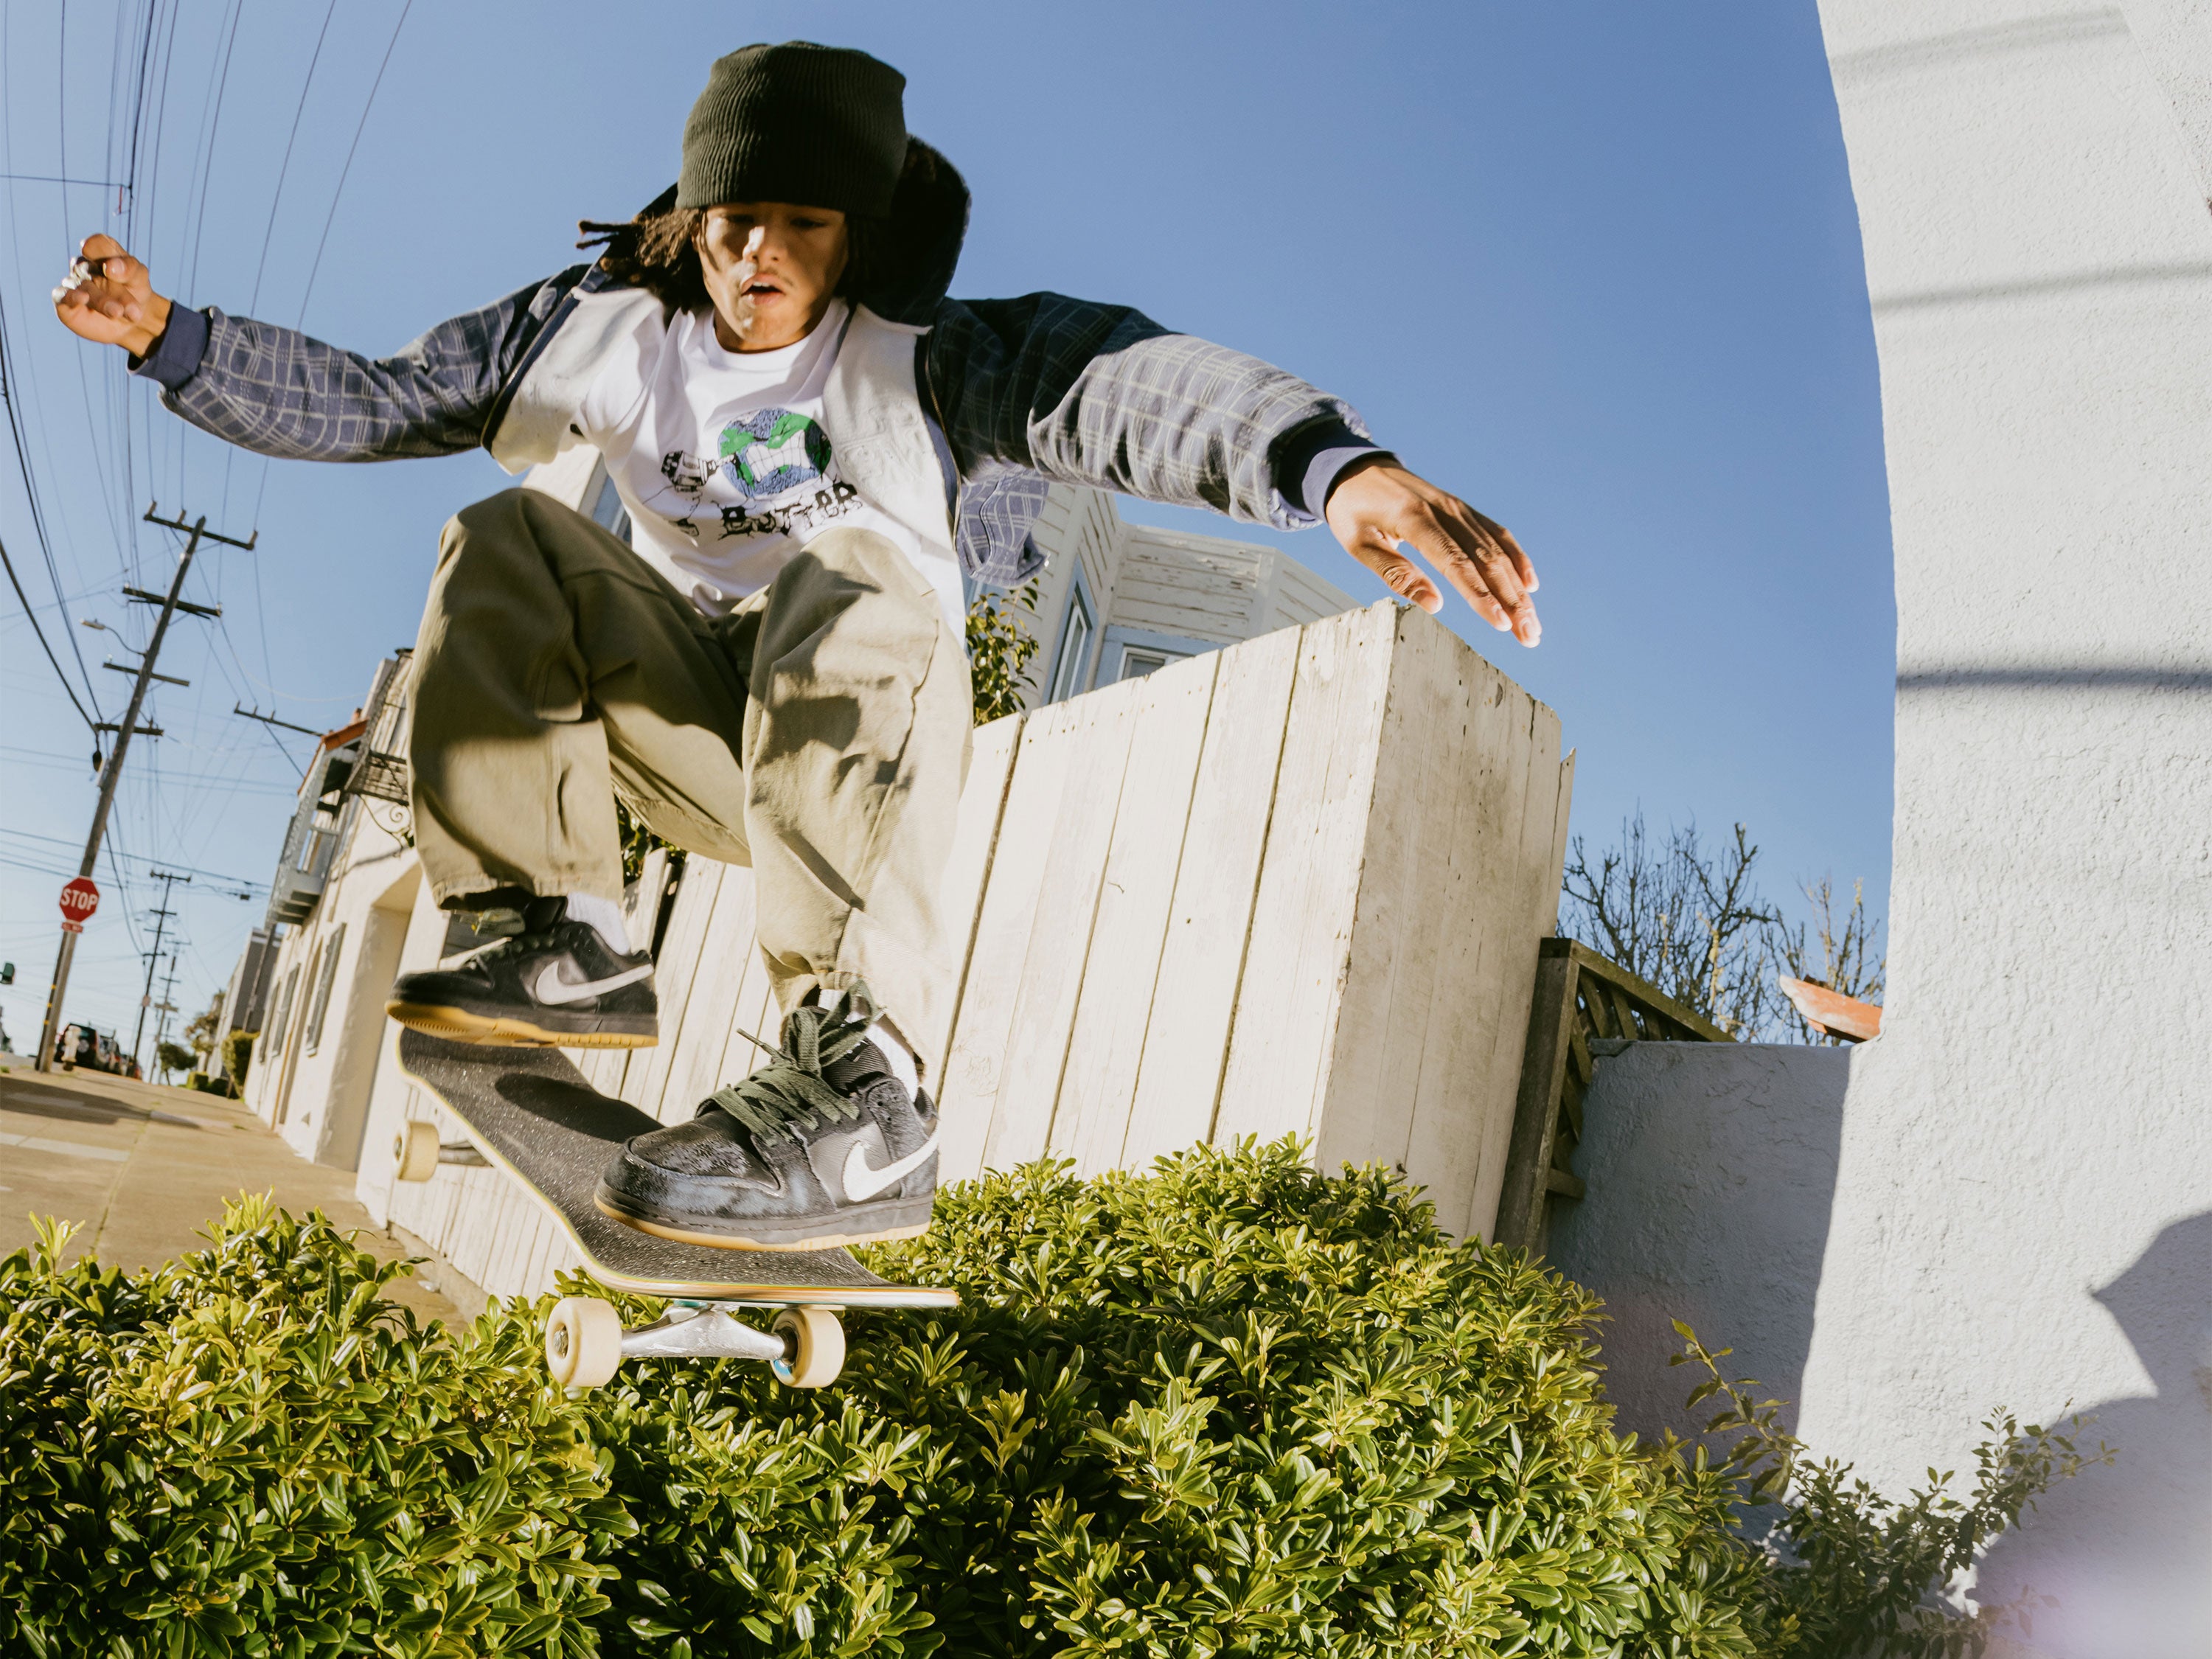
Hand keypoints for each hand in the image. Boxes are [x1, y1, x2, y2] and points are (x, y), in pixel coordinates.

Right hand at [52, 234, 171, 357]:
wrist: (131, 319)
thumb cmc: (134, 291)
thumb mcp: (139, 278)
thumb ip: (130, 269)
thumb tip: (110, 267)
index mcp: (101, 254)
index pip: (99, 244)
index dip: (104, 252)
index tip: (111, 268)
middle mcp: (83, 266)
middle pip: (91, 270)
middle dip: (115, 291)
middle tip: (133, 309)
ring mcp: (73, 283)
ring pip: (83, 287)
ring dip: (101, 300)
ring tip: (118, 312)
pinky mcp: (64, 301)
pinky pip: (62, 296)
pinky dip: (71, 297)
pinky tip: (82, 299)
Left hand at [1324, 457, 1540, 645]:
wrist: (1356, 469)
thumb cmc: (1353, 511)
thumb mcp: (1359, 544)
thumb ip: (1395, 573)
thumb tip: (1434, 605)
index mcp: (1415, 519)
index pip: (1456, 563)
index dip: (1481, 595)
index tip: (1501, 623)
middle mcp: (1444, 510)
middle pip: (1487, 559)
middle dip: (1512, 600)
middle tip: (1530, 636)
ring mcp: (1457, 508)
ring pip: (1497, 550)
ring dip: (1518, 588)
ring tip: (1532, 623)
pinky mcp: (1462, 509)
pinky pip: (1496, 533)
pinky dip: (1516, 558)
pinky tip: (1529, 584)